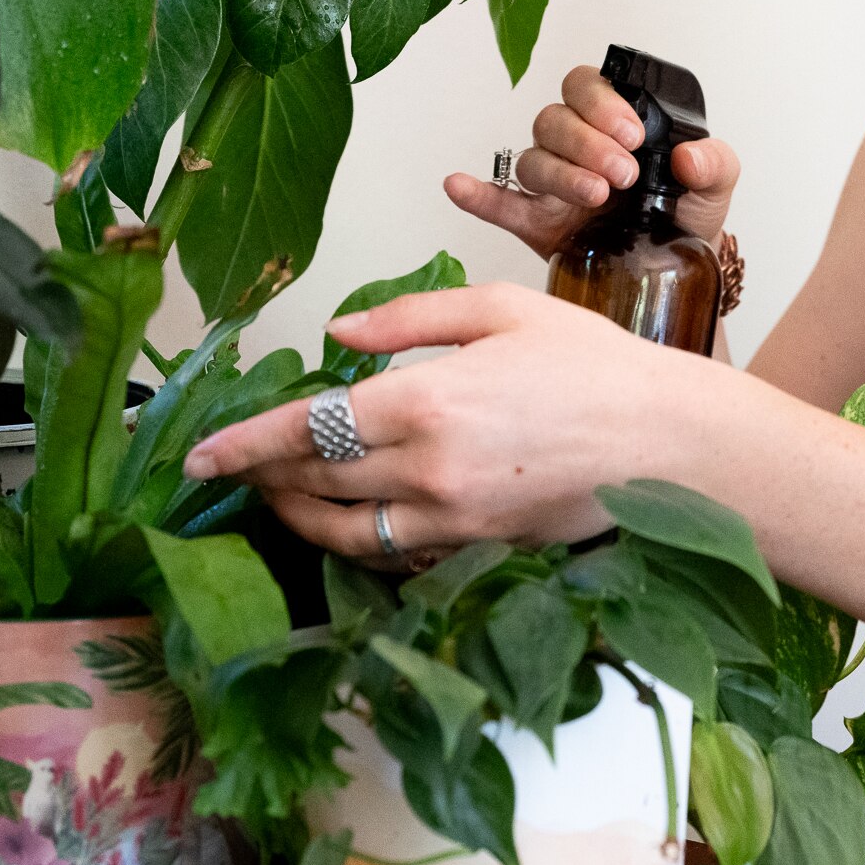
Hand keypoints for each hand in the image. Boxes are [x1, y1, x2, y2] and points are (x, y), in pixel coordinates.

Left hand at [181, 284, 722, 562]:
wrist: (669, 443)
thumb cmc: (594, 364)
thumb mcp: (502, 310)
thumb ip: (409, 321)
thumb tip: (338, 337)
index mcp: (428, 402)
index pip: (307, 430)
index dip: (243, 445)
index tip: (196, 455)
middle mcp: (429, 472)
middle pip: (314, 483)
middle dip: (262, 476)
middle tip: (228, 468)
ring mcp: (453, 521)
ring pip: (344, 533)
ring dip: (297, 517)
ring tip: (276, 495)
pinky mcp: (478, 550)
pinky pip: (393, 555)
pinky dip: (355, 541)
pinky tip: (345, 518)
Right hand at [443, 64, 740, 256]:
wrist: (679, 269)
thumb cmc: (689, 212)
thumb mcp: (717, 183)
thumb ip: (715, 162)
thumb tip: (689, 158)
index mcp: (612, 119)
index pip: (586, 86)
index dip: (601, 104)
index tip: (632, 134)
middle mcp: (574, 143)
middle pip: (554, 121)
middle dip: (587, 143)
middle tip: (623, 173)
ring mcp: (551, 183)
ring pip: (533, 160)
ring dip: (560, 174)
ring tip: (595, 196)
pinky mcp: (536, 222)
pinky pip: (499, 202)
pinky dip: (478, 194)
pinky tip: (459, 187)